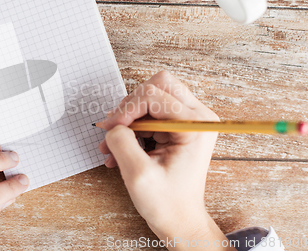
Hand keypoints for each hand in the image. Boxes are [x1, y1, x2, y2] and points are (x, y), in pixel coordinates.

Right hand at [98, 71, 234, 249]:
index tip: (110, 129)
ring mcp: (189, 121)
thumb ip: (121, 142)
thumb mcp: (138, 174)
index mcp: (195, 125)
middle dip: (130, 106)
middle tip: (114, 129)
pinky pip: (150, 114)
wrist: (180, 221)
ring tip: (112, 145)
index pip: (153, 95)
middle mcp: (197, 117)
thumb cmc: (168, 204)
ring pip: (151, 98)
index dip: (126, 109)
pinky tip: (119, 150)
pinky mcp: (178, 127)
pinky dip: (131, 129)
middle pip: (157, 86)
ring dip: (128, 119)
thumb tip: (112, 125)